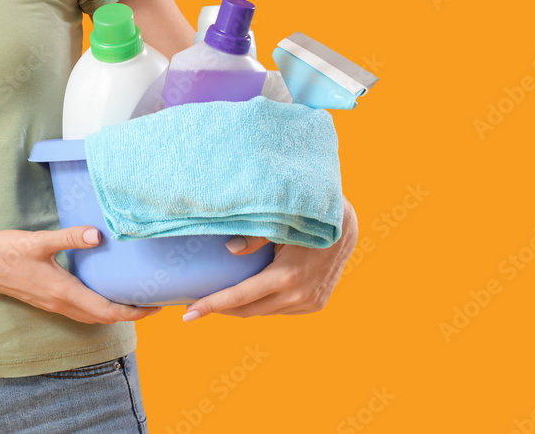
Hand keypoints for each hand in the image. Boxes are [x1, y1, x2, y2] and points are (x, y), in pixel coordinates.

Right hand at [0, 226, 161, 324]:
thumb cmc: (7, 252)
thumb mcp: (41, 240)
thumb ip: (71, 238)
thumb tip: (98, 236)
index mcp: (64, 292)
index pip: (107, 311)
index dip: (134, 312)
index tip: (154, 306)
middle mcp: (62, 303)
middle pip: (103, 318)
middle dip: (130, 314)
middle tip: (152, 301)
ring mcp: (54, 304)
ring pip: (92, 316)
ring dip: (114, 312)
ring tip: (133, 299)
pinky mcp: (49, 300)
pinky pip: (80, 310)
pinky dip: (99, 307)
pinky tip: (103, 291)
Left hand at [182, 196, 358, 319]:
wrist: (345, 229)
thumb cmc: (305, 220)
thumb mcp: (280, 224)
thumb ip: (255, 237)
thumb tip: (229, 249)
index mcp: (287, 276)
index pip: (239, 297)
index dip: (211, 305)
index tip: (188, 314)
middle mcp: (298, 295)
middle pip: (248, 310)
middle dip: (219, 310)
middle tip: (193, 307)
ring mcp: (309, 303)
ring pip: (264, 312)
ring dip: (240, 308)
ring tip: (216, 300)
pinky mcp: (315, 304)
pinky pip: (279, 310)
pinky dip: (261, 304)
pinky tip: (247, 296)